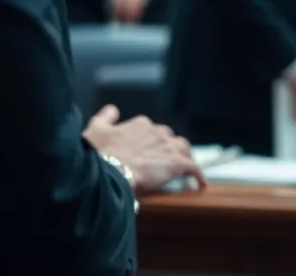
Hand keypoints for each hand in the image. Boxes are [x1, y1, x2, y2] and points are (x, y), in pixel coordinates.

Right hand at [84, 105, 203, 193]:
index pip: (151, 130)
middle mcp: (158, 132)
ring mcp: (169, 147)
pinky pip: (193, 168)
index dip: (150, 141)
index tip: (146, 151)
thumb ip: (105, 118)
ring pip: (183, 148)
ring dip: (184, 157)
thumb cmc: (99, 153)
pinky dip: (197, 175)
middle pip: (169, 138)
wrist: (109, 170)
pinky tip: (200, 184)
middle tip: (162, 162)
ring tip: (184, 168)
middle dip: (167, 148)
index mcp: (140, 125)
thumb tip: (112, 110)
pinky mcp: (176, 164)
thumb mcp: (95, 130)